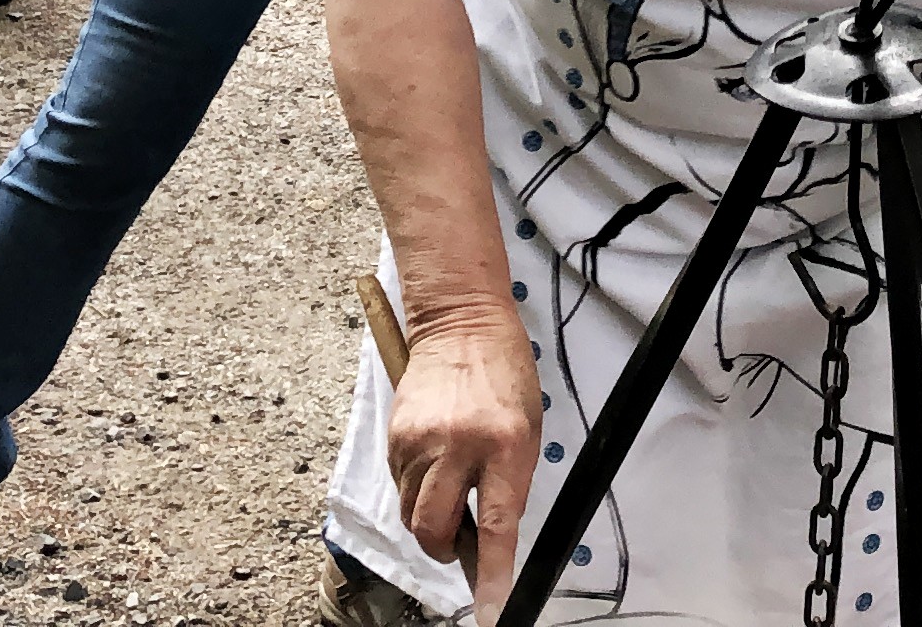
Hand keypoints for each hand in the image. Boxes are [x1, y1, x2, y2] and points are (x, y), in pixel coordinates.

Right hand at [384, 312, 537, 603]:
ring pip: (412, 514)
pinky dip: (415, 488)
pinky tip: (433, 461)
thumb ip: (507, 482)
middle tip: (461, 541)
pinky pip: (400, 486)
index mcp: (504, 444)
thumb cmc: (504, 373)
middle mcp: (458, 445)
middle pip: (434, 531)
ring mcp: (421, 441)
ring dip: (429, 518)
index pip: (498, 525)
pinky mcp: (396, 435)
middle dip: (446, 550)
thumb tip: (489, 536)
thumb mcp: (525, 428)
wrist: (462, 323)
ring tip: (449, 489)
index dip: (493, 576)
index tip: (492, 610)